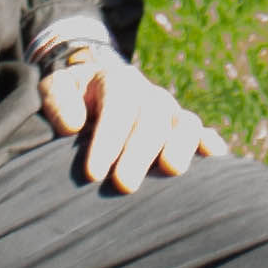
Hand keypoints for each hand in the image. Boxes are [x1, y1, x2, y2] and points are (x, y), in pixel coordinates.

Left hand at [42, 47, 227, 190]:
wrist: (96, 91)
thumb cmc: (72, 97)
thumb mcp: (55, 89)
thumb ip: (58, 100)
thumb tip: (73, 125)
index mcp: (118, 80)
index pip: (118, 104)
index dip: (108, 138)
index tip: (93, 174)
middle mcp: (150, 95)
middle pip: (153, 118)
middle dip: (139, 152)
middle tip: (124, 186)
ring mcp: (171, 112)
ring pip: (185, 124)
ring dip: (180, 147)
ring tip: (170, 171)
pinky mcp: (184, 130)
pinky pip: (203, 134)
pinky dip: (210, 145)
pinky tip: (212, 161)